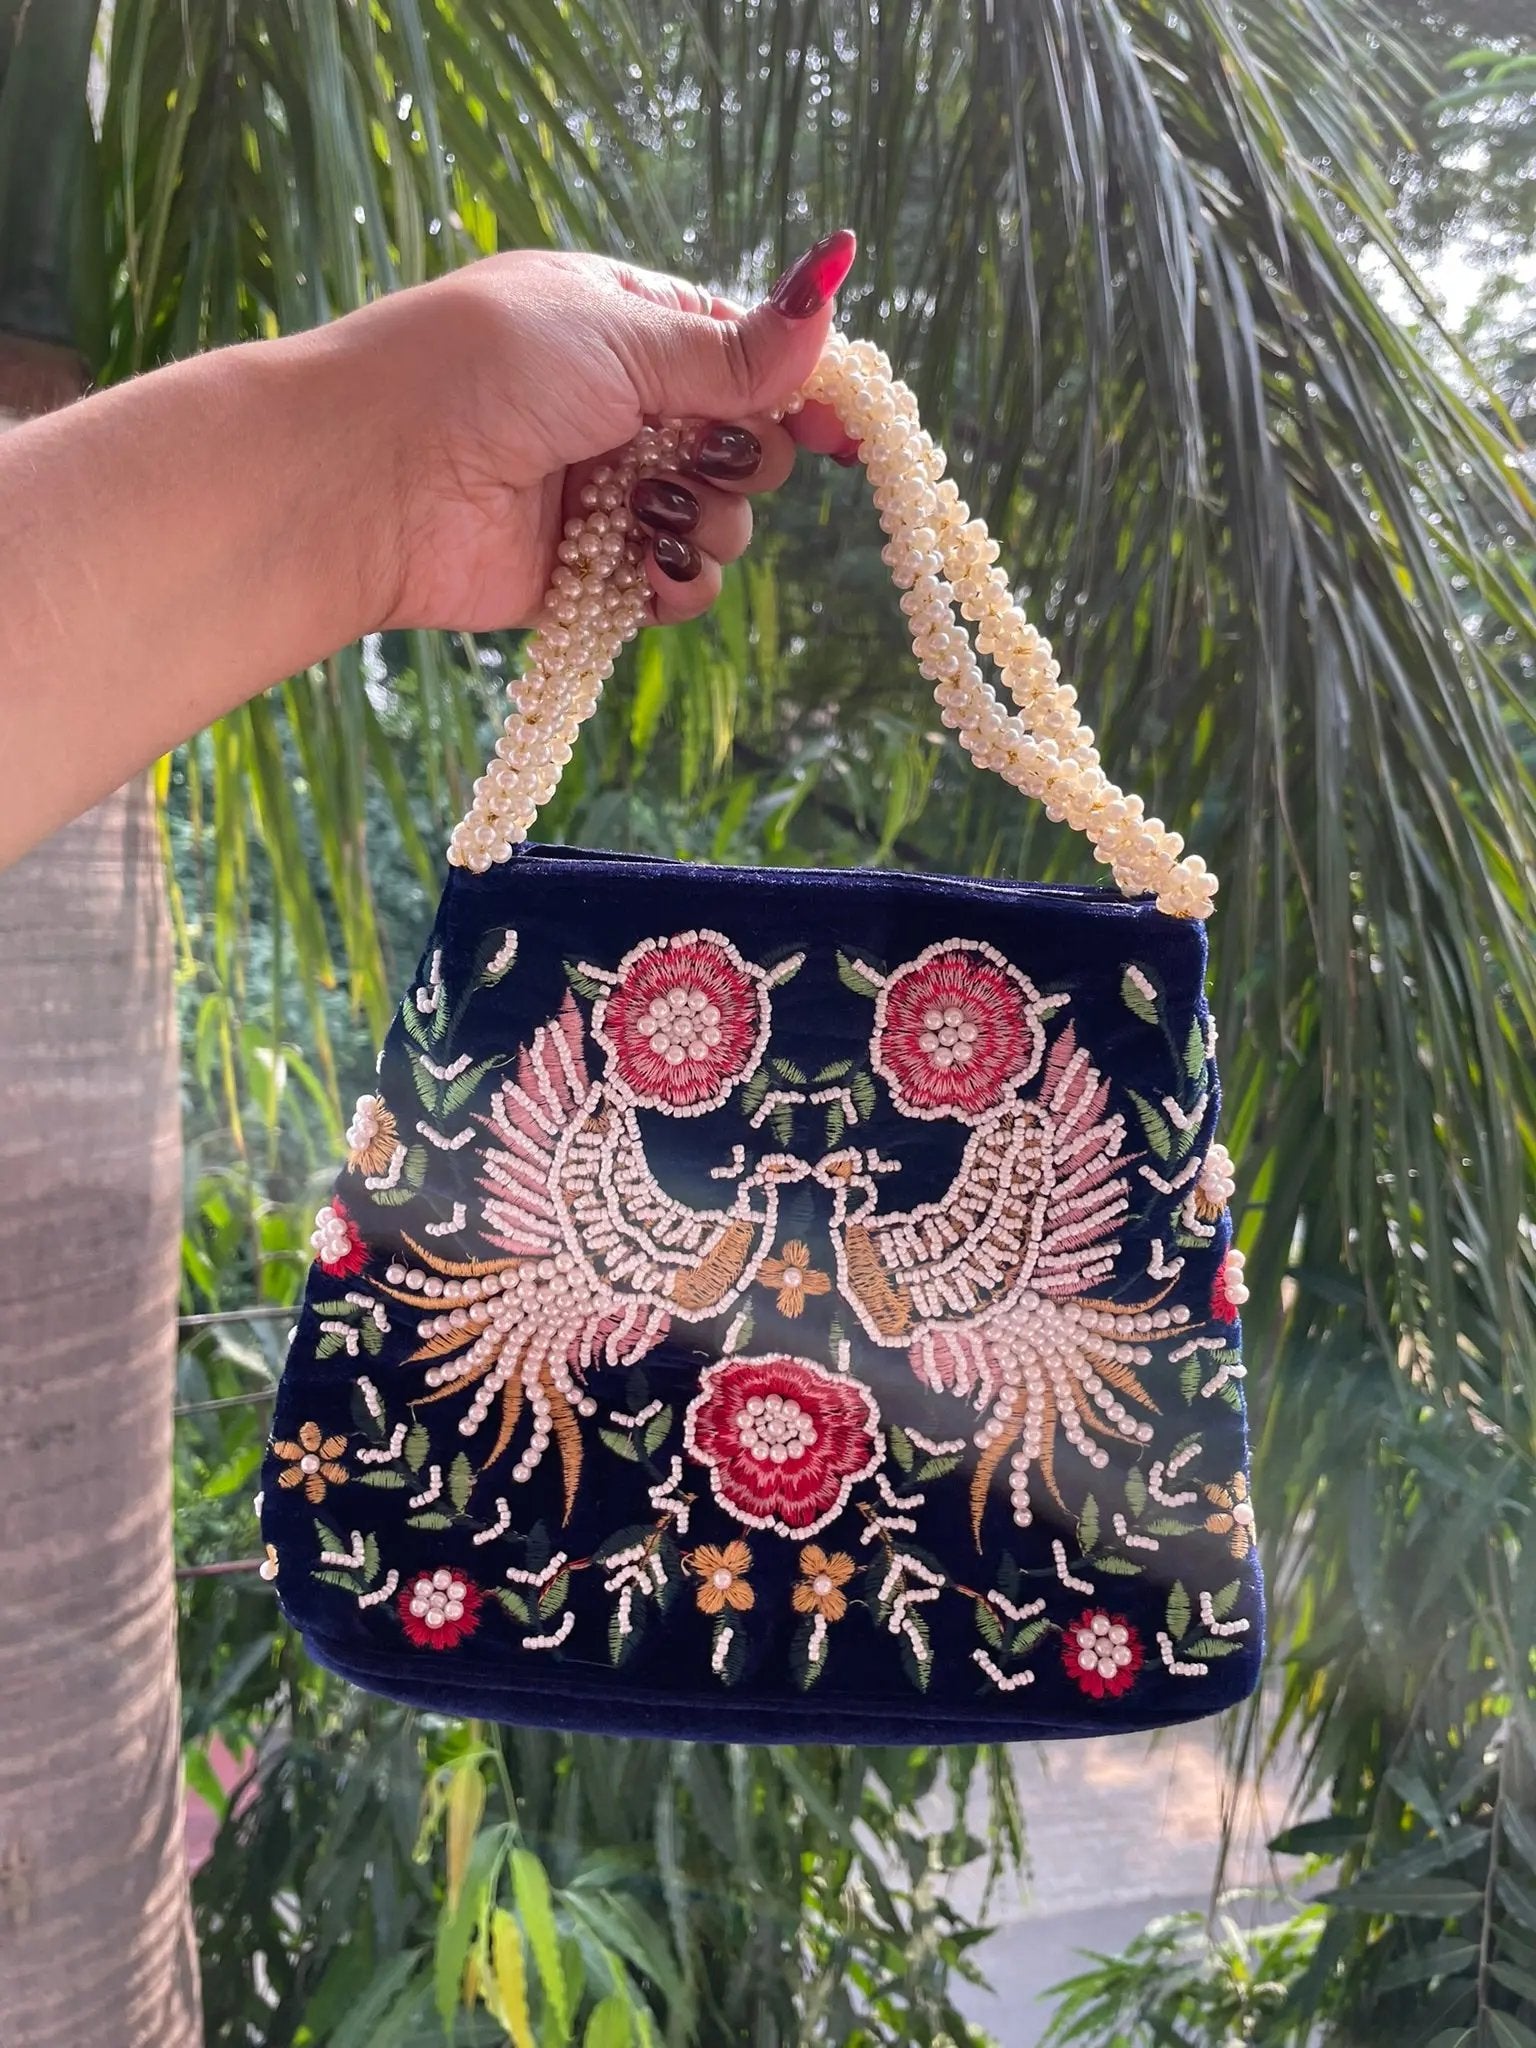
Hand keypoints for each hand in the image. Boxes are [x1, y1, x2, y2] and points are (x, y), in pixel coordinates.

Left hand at [333, 233, 859, 636]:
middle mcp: (623, 409)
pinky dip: (678, 586)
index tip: (839, 430)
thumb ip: (731, 347)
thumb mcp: (616, 337)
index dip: (797, 389)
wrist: (368, 480)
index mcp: (625, 326)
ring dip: (706, 524)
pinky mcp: (591, 573)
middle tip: (686, 455)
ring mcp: (609, 494)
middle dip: (736, 457)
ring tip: (645, 515)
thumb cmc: (476, 375)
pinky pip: (677, 588)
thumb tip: (836, 280)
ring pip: (722, 522)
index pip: (744, 353)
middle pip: (745, 443)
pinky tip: (650, 574)